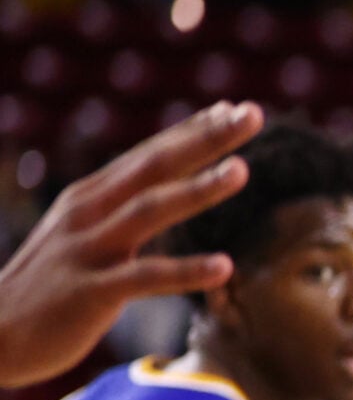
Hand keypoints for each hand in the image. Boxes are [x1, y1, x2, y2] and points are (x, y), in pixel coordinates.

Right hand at [0, 102, 262, 387]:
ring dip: (198, 189)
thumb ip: (121, 207)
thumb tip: (163, 184)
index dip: (193, 130)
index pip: (150, 155)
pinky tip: (225, 267)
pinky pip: (145, 278)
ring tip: (243, 170)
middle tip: (253, 114)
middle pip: (156, 166)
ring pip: (150, 210)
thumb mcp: (83, 232)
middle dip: (206, 139)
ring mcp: (89, 250)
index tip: (236, 108)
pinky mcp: (91, 292)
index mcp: (92, 196)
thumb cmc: (51, 283)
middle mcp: (90, 213)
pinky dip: (186, 270)